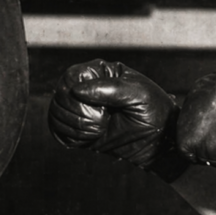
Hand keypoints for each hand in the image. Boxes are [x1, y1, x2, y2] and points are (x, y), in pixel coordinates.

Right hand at [48, 59, 186, 181]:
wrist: (159, 142)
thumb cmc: (155, 112)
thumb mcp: (139, 94)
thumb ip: (111, 88)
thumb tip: (77, 90)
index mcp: (101, 72)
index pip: (71, 76)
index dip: (78, 96)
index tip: (101, 110)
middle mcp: (87, 86)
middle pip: (59, 95)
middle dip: (78, 114)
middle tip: (102, 123)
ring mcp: (81, 107)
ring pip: (55, 112)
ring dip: (75, 127)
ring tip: (98, 131)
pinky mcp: (78, 127)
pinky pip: (56, 130)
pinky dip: (69, 137)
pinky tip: (89, 138)